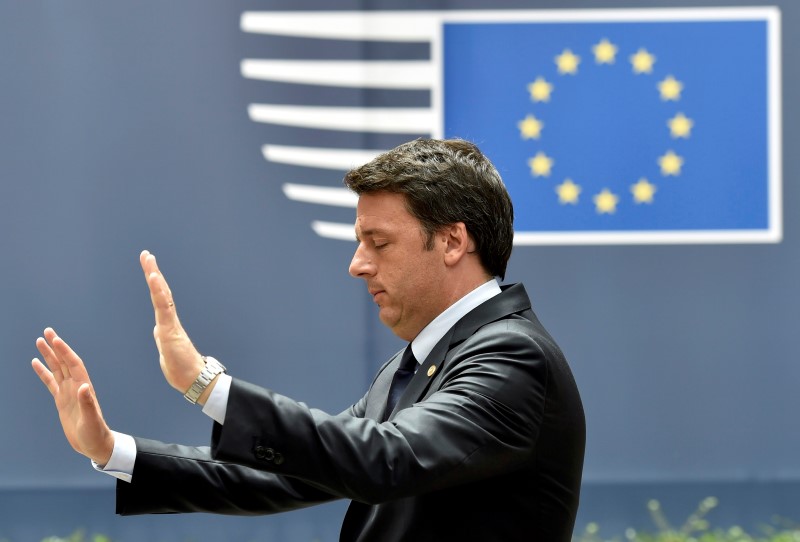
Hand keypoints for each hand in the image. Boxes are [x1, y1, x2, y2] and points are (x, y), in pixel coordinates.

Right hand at [32, 328, 114, 464]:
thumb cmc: (96, 433)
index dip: (65, 351)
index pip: (73, 364)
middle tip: (46, 331)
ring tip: (39, 341)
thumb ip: (87, 403)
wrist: (95, 444)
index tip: (55, 338)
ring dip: (49, 355)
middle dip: (56, 346)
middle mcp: (76, 386)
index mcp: (84, 387)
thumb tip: (83, 386)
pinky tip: (36, 363)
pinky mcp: (62, 400)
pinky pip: (51, 382)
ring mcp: (68, 392)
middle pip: (64, 362)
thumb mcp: (91, 420)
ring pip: (57, 369)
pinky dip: (43, 372)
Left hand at [139, 250, 204, 394]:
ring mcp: (170, 324)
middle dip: (153, 272)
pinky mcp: (170, 330)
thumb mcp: (166, 351)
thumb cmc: (182, 369)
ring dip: (154, 276)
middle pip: (160, 291)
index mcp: (167, 324)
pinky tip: (154, 277)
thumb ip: (162, 338)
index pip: (159, 299)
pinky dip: (158, 291)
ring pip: (162, 296)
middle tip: (146, 255)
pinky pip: (163, 307)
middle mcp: (170, 320)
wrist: (194, 380)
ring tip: (149, 260)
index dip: (154, 283)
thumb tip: (158, 330)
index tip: (149, 267)